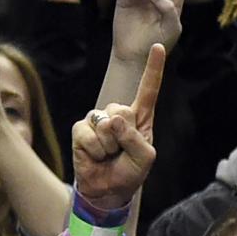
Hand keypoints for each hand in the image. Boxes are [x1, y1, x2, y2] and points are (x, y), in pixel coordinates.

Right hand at [71, 43, 162, 213]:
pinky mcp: (80, 128)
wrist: (107, 189)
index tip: (157, 46)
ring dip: (109, 146)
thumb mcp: (144, 157)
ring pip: (105, 123)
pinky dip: (95, 150)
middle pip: (123, 109)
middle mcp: (119, 114)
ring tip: (109, 154)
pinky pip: (88, 134)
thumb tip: (113, 120)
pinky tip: (96, 156)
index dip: (153, 68)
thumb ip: (134, 139)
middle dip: (124, 136)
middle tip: (121, 151)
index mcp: (141, 117)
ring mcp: (97, 119)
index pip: (148, 89)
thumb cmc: (129, 171)